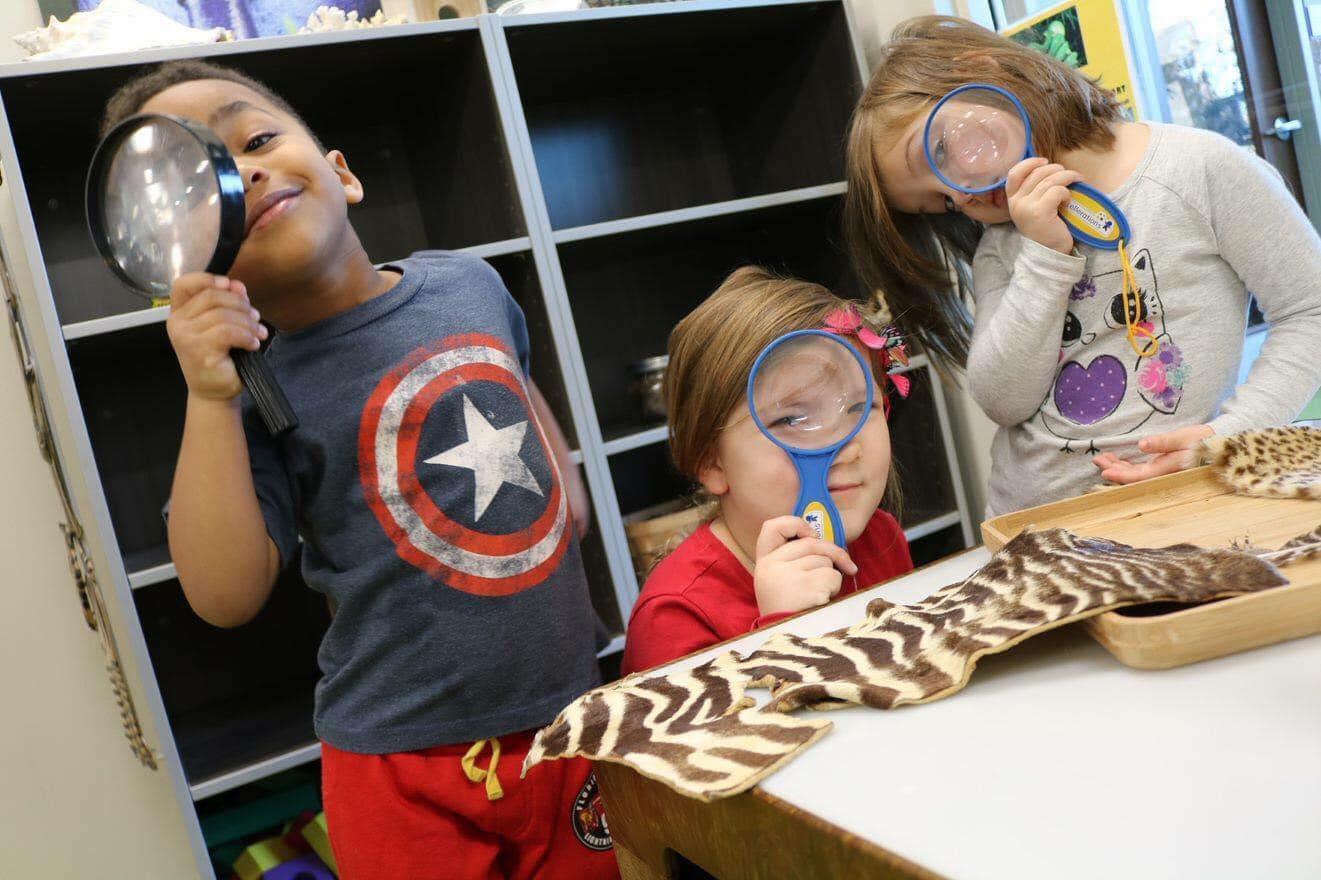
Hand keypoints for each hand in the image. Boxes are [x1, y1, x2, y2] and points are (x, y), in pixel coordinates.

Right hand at [165, 273, 266, 402]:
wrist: (214, 392)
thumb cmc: (220, 359)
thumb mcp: (225, 325)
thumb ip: (229, 303)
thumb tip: (237, 285)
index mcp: (179, 312)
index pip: (184, 284)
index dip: (207, 279)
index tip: (229, 285)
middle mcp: (177, 322)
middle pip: (212, 296)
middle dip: (240, 305)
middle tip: (256, 319)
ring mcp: (185, 336)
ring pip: (223, 315)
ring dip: (248, 323)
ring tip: (258, 335)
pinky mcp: (198, 349)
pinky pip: (228, 332)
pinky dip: (246, 336)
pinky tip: (253, 344)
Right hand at [753, 516, 857, 617]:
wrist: (786, 643)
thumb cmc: (790, 612)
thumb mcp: (781, 582)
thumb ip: (794, 560)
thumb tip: (824, 542)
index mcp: (764, 563)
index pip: (772, 526)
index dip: (796, 524)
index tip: (811, 534)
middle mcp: (771, 565)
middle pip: (812, 543)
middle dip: (834, 553)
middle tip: (846, 566)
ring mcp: (787, 575)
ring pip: (825, 561)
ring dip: (831, 578)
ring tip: (817, 596)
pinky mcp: (805, 585)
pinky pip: (833, 576)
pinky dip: (834, 589)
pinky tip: (821, 602)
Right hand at [1005, 157, 1083, 253]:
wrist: (1050, 253)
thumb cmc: (1046, 228)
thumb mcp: (1034, 207)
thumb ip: (1035, 190)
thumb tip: (1052, 169)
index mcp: (1012, 200)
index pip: (1015, 173)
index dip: (1030, 162)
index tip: (1045, 161)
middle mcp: (1016, 203)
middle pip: (1037, 173)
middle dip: (1057, 169)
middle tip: (1070, 175)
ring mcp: (1026, 207)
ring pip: (1050, 179)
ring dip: (1068, 176)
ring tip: (1077, 182)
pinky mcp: (1040, 212)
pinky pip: (1057, 190)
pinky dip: (1067, 192)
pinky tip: (1069, 200)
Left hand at [1092, 424, 1214, 483]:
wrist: (1222, 442)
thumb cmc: (1204, 439)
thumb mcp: (1185, 437)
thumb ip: (1164, 442)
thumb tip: (1142, 444)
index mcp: (1169, 470)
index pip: (1140, 477)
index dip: (1121, 476)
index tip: (1104, 471)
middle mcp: (1164, 475)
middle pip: (1134, 477)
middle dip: (1115, 469)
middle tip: (1097, 459)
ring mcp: (1163, 472)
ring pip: (1136, 474)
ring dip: (1119, 467)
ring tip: (1103, 458)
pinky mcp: (1164, 468)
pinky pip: (1142, 471)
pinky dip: (1128, 466)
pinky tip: (1118, 460)